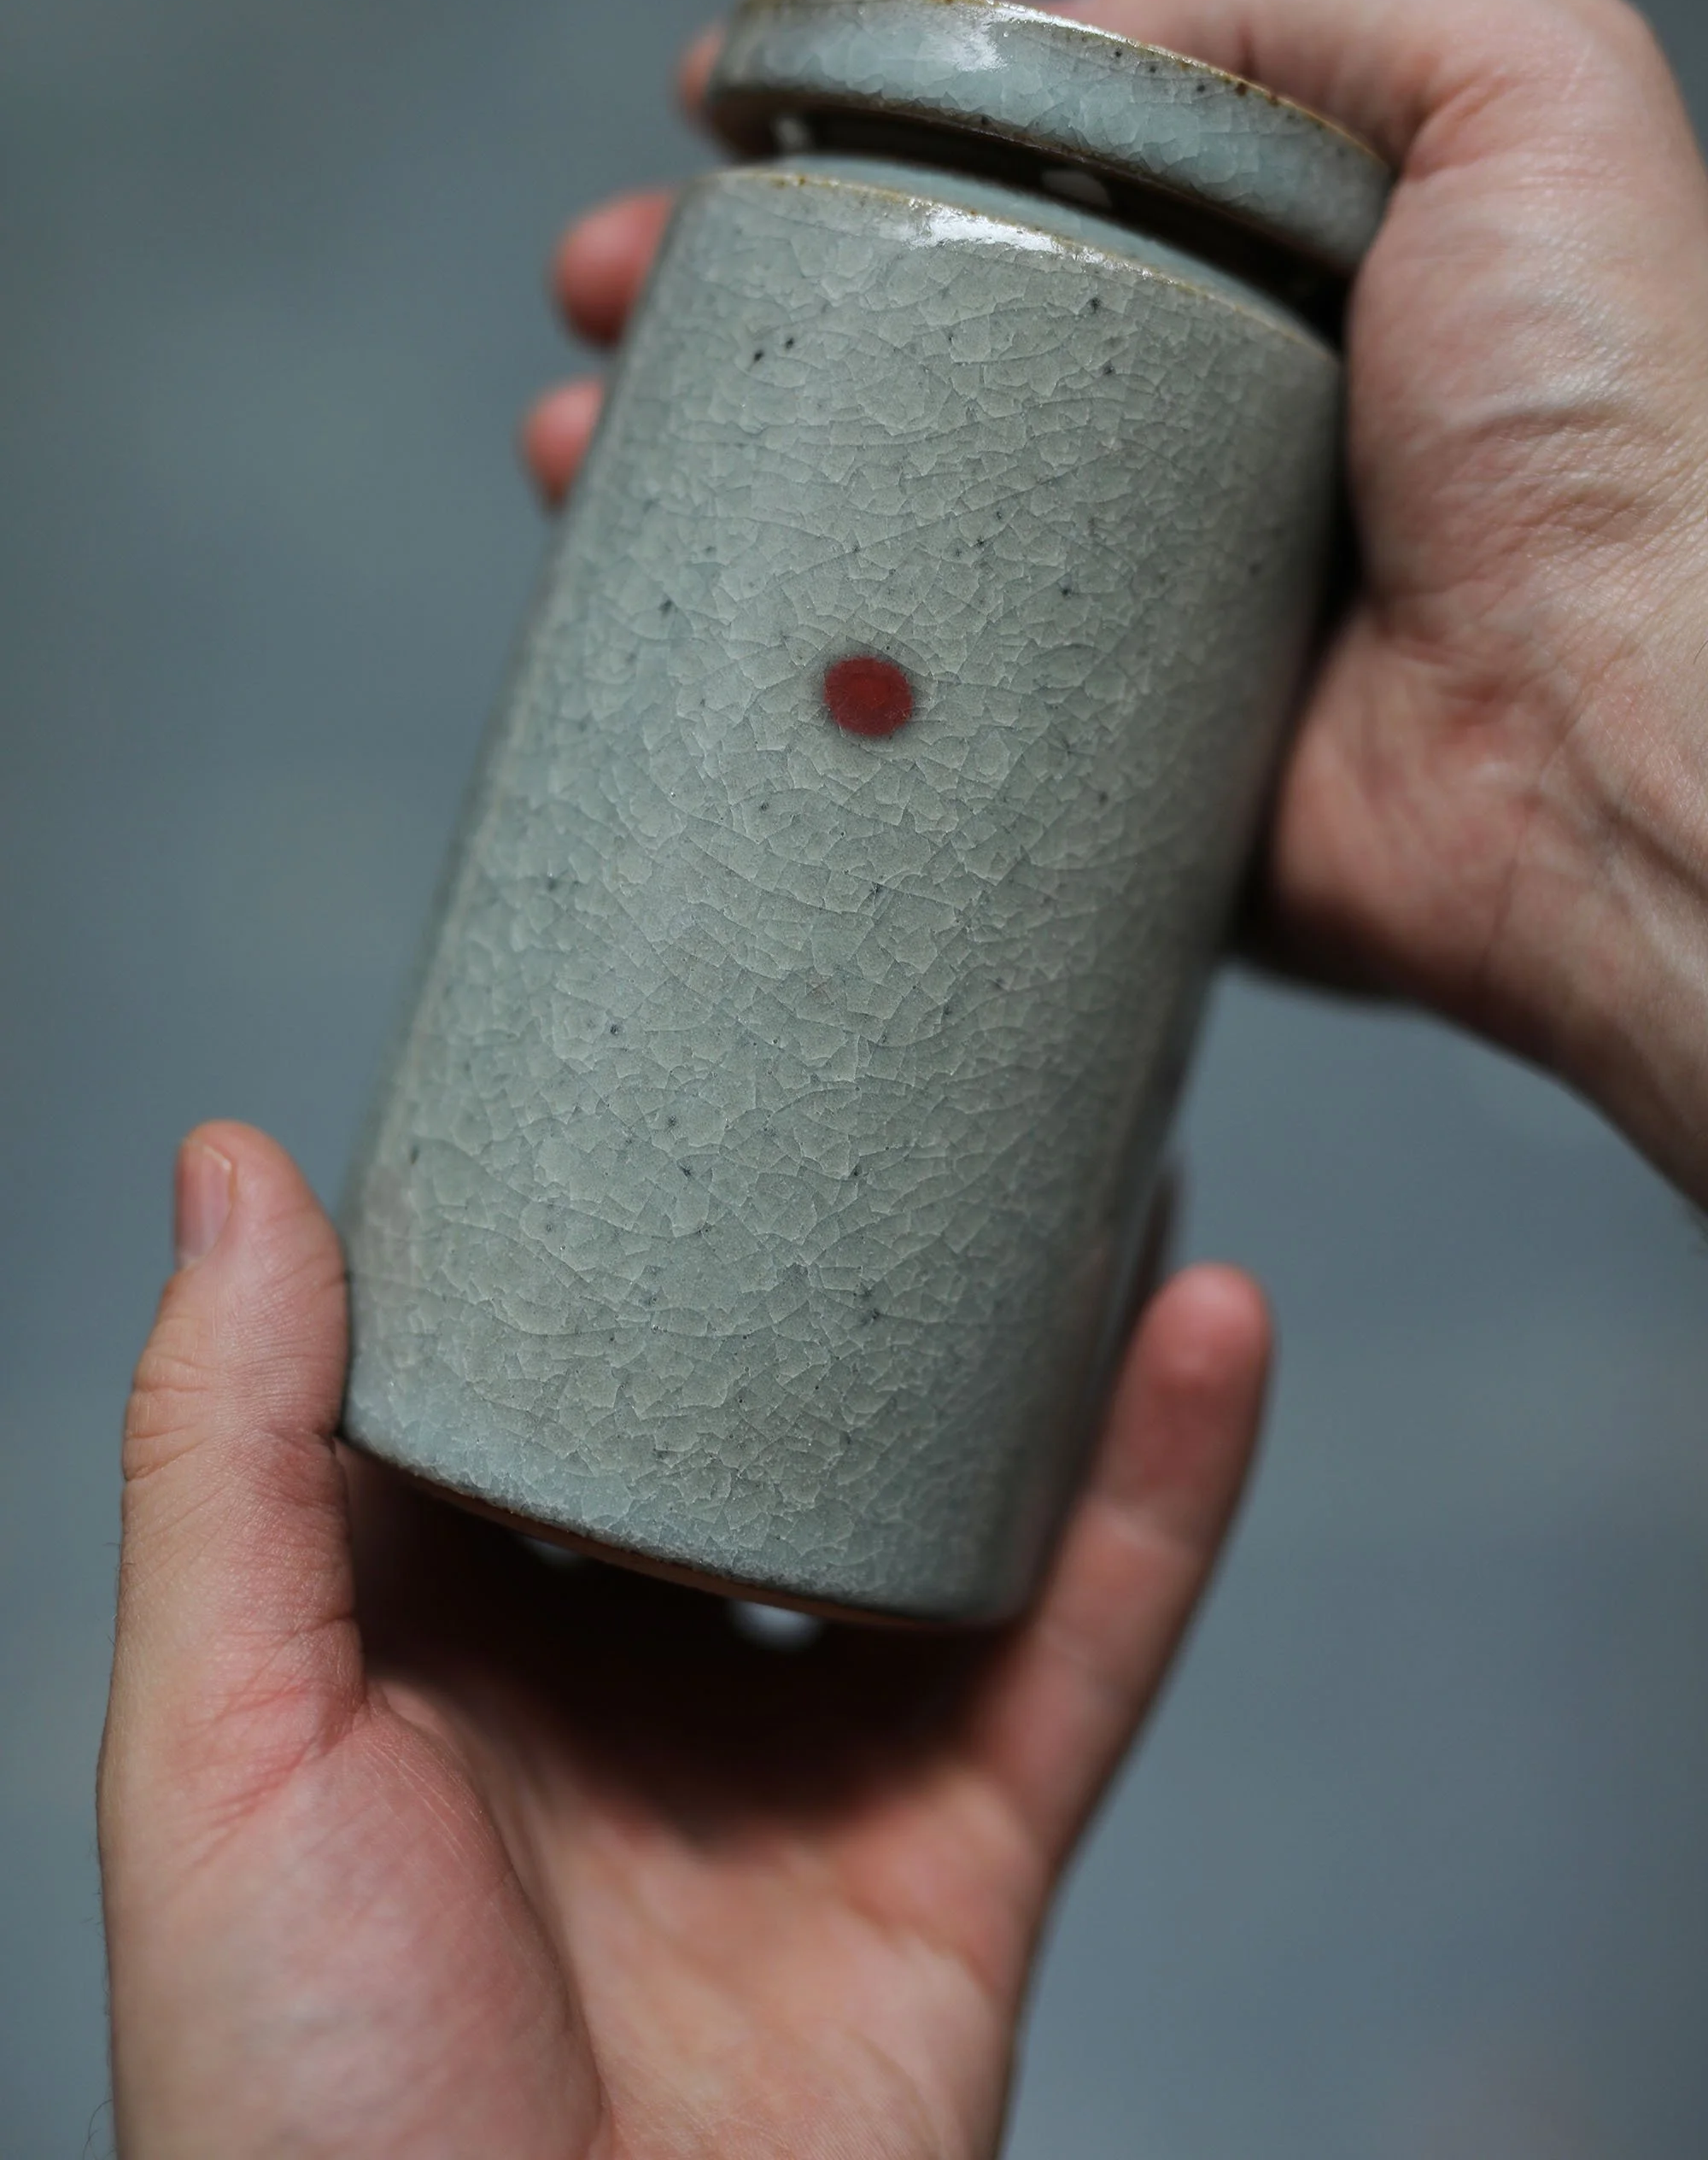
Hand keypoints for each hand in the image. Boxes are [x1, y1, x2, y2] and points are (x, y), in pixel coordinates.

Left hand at [99, 1125, 1266, 2156]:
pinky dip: (1161, 1491)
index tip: (651, 1031)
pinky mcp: (954, 1853)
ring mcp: (800, 1759)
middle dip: (841, 1250)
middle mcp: (624, 1668)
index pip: (526, 1360)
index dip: (584, 1205)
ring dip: (1034, 1331)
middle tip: (912, 1048)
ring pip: (948, 1499)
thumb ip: (227, 1460)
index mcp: (437, 1625)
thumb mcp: (222, 1750)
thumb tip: (228, 1163)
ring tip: (1097, 1129)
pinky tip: (1207, 1320)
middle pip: (763, 1408)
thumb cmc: (308, 2116)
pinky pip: (1084, 1643)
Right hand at [528, 0, 1707, 1204]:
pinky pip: (892, 708)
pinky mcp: (1077, 766)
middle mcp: (1179, 442)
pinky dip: (765, 672)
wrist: (1615, 750)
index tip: (714, 129)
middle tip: (603, 303)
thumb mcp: (1526, 94)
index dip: (848, 141)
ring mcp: (1116, 610)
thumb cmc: (1608, 430)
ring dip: (693, 478)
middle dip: (720, 308)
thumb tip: (1066, 29)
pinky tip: (655, 625)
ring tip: (576, 451)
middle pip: (894, 346)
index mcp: (1264, 284)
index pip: (1003, 176)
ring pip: (857, 526)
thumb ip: (1303, 1)